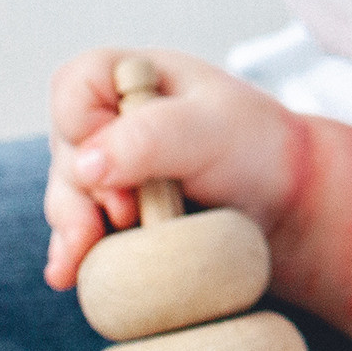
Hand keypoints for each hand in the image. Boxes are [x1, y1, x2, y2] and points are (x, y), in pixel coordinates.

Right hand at [42, 47, 351, 326]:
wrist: (287, 200)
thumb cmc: (256, 147)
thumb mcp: (211, 130)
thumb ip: (151, 137)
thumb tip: (86, 165)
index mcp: (134, 77)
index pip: (74, 87)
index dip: (84, 125)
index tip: (122, 164)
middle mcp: (112, 118)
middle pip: (65, 149)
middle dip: (82, 189)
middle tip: (128, 216)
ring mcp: (109, 166)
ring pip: (66, 195)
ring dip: (74, 227)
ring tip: (88, 254)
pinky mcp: (114, 210)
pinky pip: (78, 230)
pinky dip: (74, 251)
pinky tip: (67, 274)